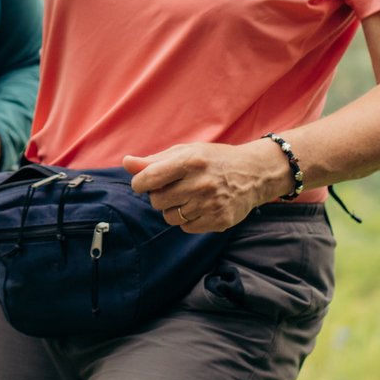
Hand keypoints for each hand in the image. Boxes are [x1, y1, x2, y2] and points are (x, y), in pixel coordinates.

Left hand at [123, 141, 293, 234]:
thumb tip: (126, 163)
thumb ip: (154, 161)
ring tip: (188, 197)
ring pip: (170, 217)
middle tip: (173, 188)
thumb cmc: (213, 160)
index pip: (149, 178)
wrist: (253, 173)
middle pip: (156, 201)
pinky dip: (187, 220)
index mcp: (190, 161)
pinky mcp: (219, 220)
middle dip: (158, 196)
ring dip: (173, 209)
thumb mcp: (186, 152)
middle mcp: (201, 183)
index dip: (140, 184)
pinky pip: (186, 228)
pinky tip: (199, 207)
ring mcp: (211, 204)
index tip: (143, 184)